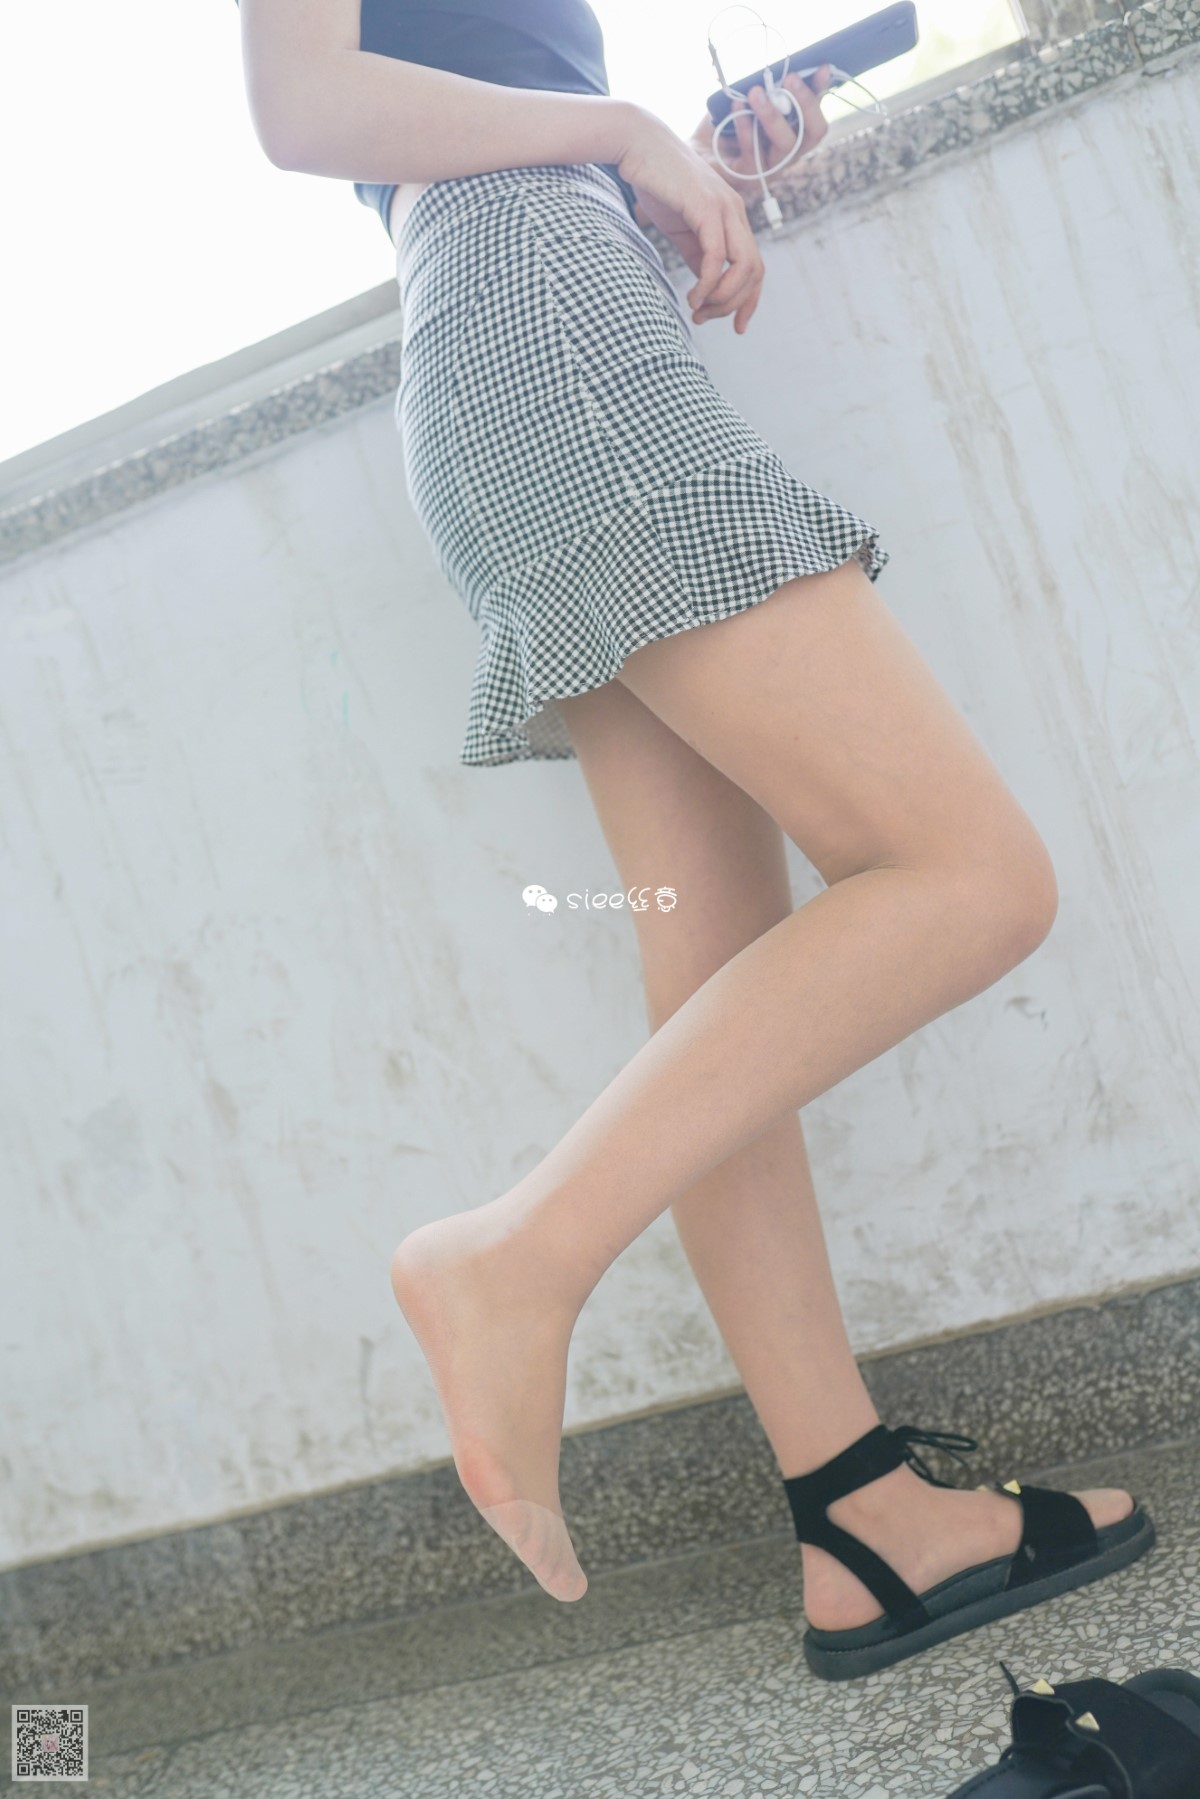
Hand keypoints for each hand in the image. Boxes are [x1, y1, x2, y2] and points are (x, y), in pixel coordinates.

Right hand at [616, 105, 765, 334]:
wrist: (637, 144)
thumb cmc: (656, 182)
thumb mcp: (680, 226)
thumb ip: (696, 252)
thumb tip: (706, 283)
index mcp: (732, 217)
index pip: (755, 266)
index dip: (749, 300)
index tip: (736, 326)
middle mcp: (735, 212)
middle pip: (755, 271)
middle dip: (735, 304)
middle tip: (706, 318)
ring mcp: (724, 208)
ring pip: (743, 267)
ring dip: (723, 298)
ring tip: (699, 310)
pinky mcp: (706, 207)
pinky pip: (717, 256)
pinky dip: (708, 283)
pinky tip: (693, 297)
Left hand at [688, 64, 833, 192]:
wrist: (697, 150)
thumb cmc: (726, 123)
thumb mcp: (749, 100)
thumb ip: (767, 89)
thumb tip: (779, 68)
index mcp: (794, 133)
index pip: (816, 112)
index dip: (821, 93)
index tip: (822, 67)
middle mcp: (788, 153)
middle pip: (812, 133)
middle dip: (804, 103)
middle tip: (790, 78)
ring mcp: (771, 168)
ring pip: (786, 145)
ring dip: (772, 115)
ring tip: (756, 92)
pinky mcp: (749, 177)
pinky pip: (754, 154)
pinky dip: (745, 128)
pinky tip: (736, 106)